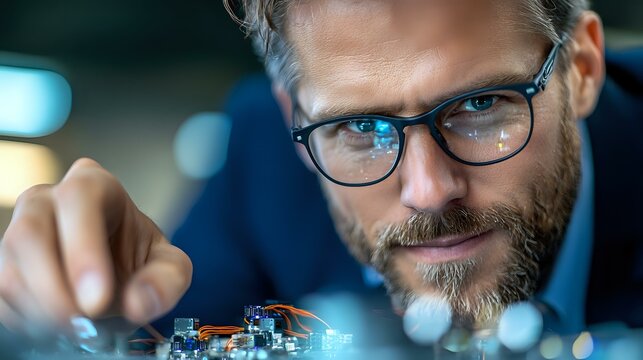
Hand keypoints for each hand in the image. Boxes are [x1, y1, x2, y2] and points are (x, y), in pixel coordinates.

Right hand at [0, 158, 191, 338]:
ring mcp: (18, 232)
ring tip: (84, 328)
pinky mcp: (5, 267)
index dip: (83, 249)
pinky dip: (32, 322)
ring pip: (12, 272)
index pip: (78, 199)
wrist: (116, 275)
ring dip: (46, 312)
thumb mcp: (169, 265)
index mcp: (92, 186)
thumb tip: (140, 302)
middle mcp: (47, 201)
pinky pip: (4, 298)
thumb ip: (166, 280)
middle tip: (86, 324)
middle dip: (56, 290)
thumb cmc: (137, 258)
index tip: (97, 298)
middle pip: (31, 235)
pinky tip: (63, 326)